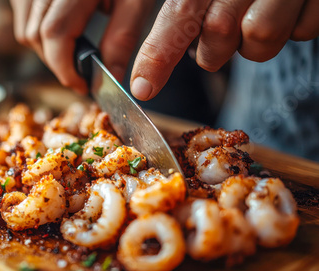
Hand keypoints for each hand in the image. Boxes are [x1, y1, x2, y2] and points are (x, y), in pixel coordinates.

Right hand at [10, 0, 154, 93]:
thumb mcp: (136, 0)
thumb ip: (122, 37)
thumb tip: (110, 75)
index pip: (54, 34)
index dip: (64, 67)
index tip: (81, 85)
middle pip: (34, 35)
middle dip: (56, 63)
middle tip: (79, 73)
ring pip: (25, 28)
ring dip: (46, 49)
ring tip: (72, 51)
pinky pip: (22, 12)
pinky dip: (37, 29)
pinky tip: (60, 29)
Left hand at [130, 0, 318, 100]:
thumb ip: (183, 8)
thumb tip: (154, 55)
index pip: (179, 14)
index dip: (158, 55)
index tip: (143, 88)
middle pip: (220, 33)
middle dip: (211, 51)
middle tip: (212, 44)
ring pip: (259, 42)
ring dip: (251, 43)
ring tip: (254, 18)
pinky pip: (300, 32)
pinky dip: (291, 29)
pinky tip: (287, 9)